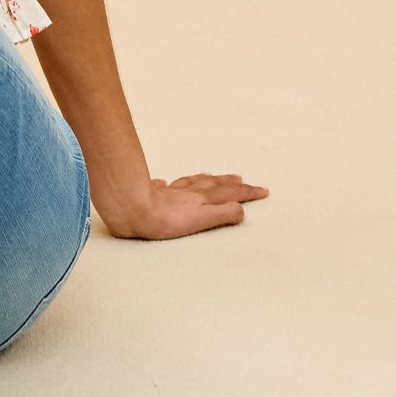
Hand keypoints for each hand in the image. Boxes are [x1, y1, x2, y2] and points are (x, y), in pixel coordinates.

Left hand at [101, 172, 268, 240]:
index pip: (231, 194)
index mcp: (203, 199)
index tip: (262, 190)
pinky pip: (165, 186)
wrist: (132, 210)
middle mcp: (189, 192)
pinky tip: (164, 183)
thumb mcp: (202, 219)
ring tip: (211, 176)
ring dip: (205, 180)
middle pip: (214, 184)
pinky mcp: (152, 194)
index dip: (247, 193)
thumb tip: (241, 210)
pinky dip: (170, 184)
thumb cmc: (165, 220)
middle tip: (242, 180)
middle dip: (230, 183)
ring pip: (192, 182)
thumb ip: (223, 214)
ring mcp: (171, 192)